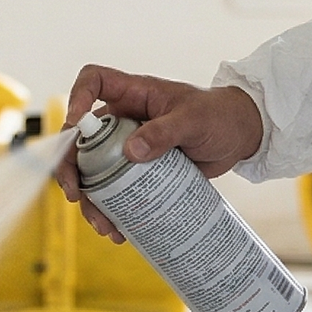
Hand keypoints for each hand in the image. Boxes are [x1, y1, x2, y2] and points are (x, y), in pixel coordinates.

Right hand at [55, 65, 264, 240]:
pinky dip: (113, 212)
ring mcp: (128, 147)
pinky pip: (116, 192)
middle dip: (71, 169)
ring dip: (92, 201)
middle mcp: (123, 120)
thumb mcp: (194, 120)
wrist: (240, 137)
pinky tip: (119, 230)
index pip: (93, 82)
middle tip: (76, 195)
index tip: (76, 125)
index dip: (78, 97)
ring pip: (94, 172)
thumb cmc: (219, 116)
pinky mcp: (139, 173)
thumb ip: (165, 132)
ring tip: (104, 225)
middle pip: (80, 139)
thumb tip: (131, 152)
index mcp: (133, 95)